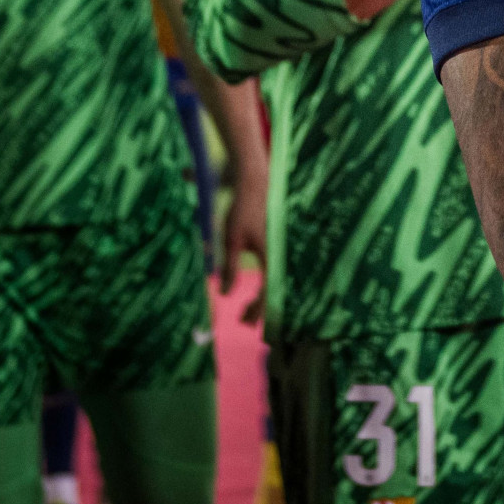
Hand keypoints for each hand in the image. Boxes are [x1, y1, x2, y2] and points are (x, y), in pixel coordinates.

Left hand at [221, 160, 267, 323]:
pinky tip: (259, 285)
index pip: (268, 291)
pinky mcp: (271, 239)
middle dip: (260, 307)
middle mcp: (277, 252)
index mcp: (270, 255)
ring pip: (273, 278)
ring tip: (249, 308)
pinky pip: (271, 267)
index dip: (258, 310)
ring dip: (262, 295)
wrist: (254, 181)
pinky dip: (265, 281)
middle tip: (246, 321)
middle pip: (274, 288)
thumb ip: (229, 267)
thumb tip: (225, 294)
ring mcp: (276, 245)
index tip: (244, 322)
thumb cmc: (242, 210)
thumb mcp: (231, 240)